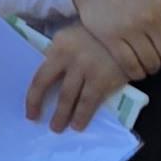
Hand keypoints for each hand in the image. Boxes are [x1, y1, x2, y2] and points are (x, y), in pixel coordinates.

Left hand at [23, 19, 143, 133]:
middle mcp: (69, 56)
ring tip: (58, 128)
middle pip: (51, 88)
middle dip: (44, 107)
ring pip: (69, 97)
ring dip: (63, 115)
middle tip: (46, 125)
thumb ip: (62, 54)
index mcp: (59, 45)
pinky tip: (78, 124)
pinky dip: (82, 115)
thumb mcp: (75, 37)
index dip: (33, 98)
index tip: (31, 113)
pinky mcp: (102, 78)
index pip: (40, 75)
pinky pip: (89, 102)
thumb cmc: (100, 35)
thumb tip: (51, 81)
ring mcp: (86, 68)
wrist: (130, 32)